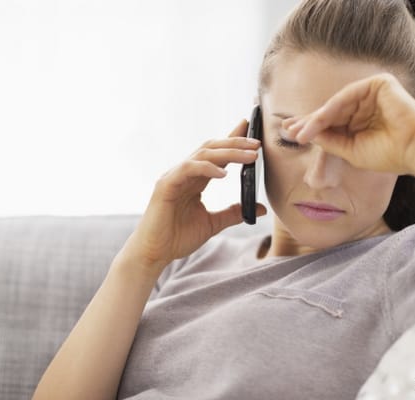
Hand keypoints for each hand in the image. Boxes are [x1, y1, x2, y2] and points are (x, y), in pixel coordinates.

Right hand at [120, 119, 266, 276]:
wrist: (154, 253)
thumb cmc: (177, 238)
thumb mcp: (212, 224)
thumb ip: (233, 213)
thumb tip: (260, 208)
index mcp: (195, 180)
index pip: (216, 155)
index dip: (233, 140)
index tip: (252, 131)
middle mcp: (185, 173)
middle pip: (212, 149)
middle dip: (235, 143)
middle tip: (258, 143)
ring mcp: (175, 177)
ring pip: (203, 154)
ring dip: (228, 152)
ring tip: (250, 155)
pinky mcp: (166, 185)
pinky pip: (188, 169)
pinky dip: (206, 168)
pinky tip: (224, 173)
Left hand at [281, 73, 414, 174]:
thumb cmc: (389, 154)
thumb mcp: (350, 150)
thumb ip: (329, 140)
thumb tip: (304, 134)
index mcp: (362, 119)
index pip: (332, 121)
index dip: (310, 128)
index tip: (290, 135)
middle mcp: (366, 103)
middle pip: (330, 111)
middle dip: (307, 122)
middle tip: (287, 130)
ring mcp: (372, 92)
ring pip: (335, 105)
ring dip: (315, 119)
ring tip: (299, 133)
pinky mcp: (379, 83)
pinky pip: (346, 96)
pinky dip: (329, 110)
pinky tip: (315, 123)